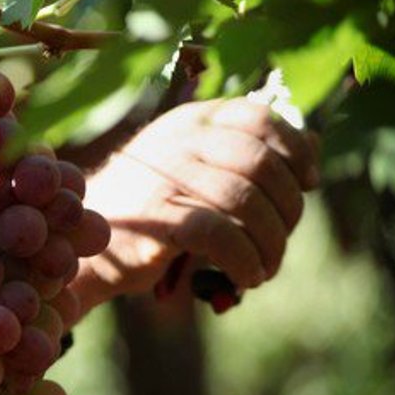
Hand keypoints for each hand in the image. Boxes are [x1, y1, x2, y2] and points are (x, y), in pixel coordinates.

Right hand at [71, 97, 319, 310]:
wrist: (82, 243)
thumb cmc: (146, 209)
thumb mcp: (195, 169)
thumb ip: (246, 154)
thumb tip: (313, 145)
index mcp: (190, 120)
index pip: (260, 118)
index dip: (295, 150)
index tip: (308, 182)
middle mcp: (179, 139)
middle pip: (263, 164)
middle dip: (287, 208)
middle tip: (280, 240)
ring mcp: (167, 174)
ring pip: (248, 202)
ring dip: (271, 242)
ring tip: (265, 266)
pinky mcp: (158, 215)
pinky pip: (223, 235)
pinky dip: (245, 260)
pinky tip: (247, 277)